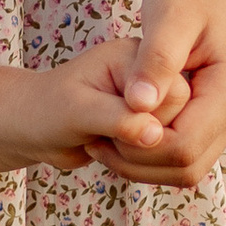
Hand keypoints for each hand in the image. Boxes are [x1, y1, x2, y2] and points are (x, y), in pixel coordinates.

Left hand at [32, 39, 187, 171]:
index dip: (147, 126)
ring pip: (185, 156)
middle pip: (187, 131)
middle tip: (103, 134)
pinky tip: (114, 151)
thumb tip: (154, 135)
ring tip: (106, 143)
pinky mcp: (166, 131)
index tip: (105, 124)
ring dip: (141, 163)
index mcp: (147, 56)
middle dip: (143, 149)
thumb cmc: (50, 104)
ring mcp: (168, 107)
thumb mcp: (77, 108)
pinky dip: (143, 169)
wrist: (38, 120)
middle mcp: (165, 80)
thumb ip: (118, 118)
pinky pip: (174, 166)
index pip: (177, 98)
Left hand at [95, 0, 225, 187]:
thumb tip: (139, 106)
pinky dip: (152, 149)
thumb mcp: (166, 19)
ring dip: (144, 161)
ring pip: (187, 166)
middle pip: (187, 166)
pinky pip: (185, 149)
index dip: (139, 149)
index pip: (184, 147)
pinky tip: (121, 127)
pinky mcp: (216, 112)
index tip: (100, 132)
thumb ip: (155, 63)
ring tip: (104, 135)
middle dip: (140, 162)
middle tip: (96, 141)